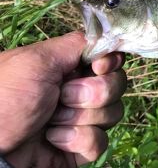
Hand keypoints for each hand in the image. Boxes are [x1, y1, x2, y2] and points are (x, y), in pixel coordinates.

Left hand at [0, 32, 126, 166]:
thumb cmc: (5, 99)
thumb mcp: (37, 60)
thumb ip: (77, 43)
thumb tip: (109, 38)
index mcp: (69, 66)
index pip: (110, 57)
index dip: (111, 62)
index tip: (98, 66)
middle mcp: (79, 90)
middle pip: (117, 84)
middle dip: (93, 93)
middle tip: (62, 97)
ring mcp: (81, 119)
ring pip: (113, 112)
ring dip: (81, 118)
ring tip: (51, 121)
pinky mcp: (81, 147)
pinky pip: (100, 141)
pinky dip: (77, 140)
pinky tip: (53, 140)